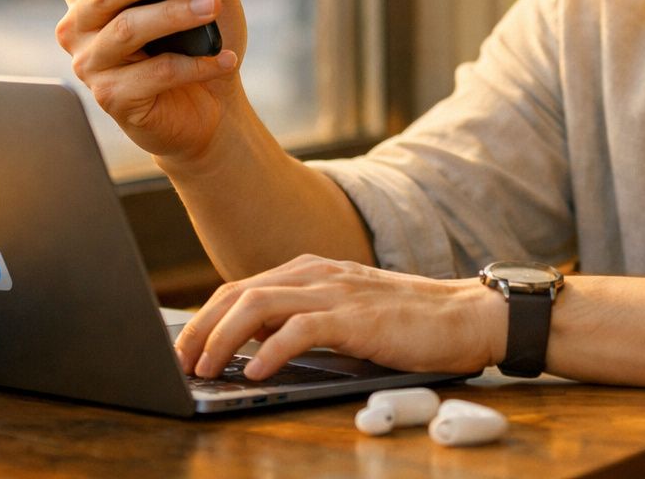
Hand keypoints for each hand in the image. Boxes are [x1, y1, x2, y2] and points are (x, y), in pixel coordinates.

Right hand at [55, 0, 248, 161]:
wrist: (213, 103)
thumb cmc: (200, 38)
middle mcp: (80, 25)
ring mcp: (90, 64)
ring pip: (127, 30)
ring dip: (174, 15)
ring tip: (211, 6)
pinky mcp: (112, 98)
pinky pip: (155, 74)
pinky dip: (195, 65)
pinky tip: (224, 59)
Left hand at [173, 254, 506, 381]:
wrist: (463, 316)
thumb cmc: (405, 322)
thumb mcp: (343, 315)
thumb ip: (300, 320)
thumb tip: (251, 344)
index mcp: (310, 271)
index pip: (240, 288)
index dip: (205, 318)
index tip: (184, 347)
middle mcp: (316, 274)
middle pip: (237, 293)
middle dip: (201, 328)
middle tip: (181, 362)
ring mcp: (336, 292)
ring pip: (259, 305)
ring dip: (223, 339)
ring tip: (206, 369)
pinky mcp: (356, 317)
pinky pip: (300, 329)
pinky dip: (270, 350)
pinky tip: (255, 372)